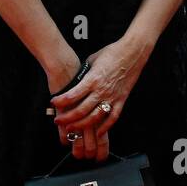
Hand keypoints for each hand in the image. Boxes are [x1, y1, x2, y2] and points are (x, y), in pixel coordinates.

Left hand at [50, 40, 147, 159]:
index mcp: (92, 79)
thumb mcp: (92, 60)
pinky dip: (105, 127)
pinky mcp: (121, 100)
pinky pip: (112, 118)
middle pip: (81, 110)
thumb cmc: (112, 53)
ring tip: (71, 129)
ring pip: (95, 117)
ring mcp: (112, 97)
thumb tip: (76, 80)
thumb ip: (84, 73)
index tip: (53, 103)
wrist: (133, 52)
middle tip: (58, 121)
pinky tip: (97, 133)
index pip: (73, 95)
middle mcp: (101, 90)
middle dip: (67, 118)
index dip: (61, 101)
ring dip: (82, 125)